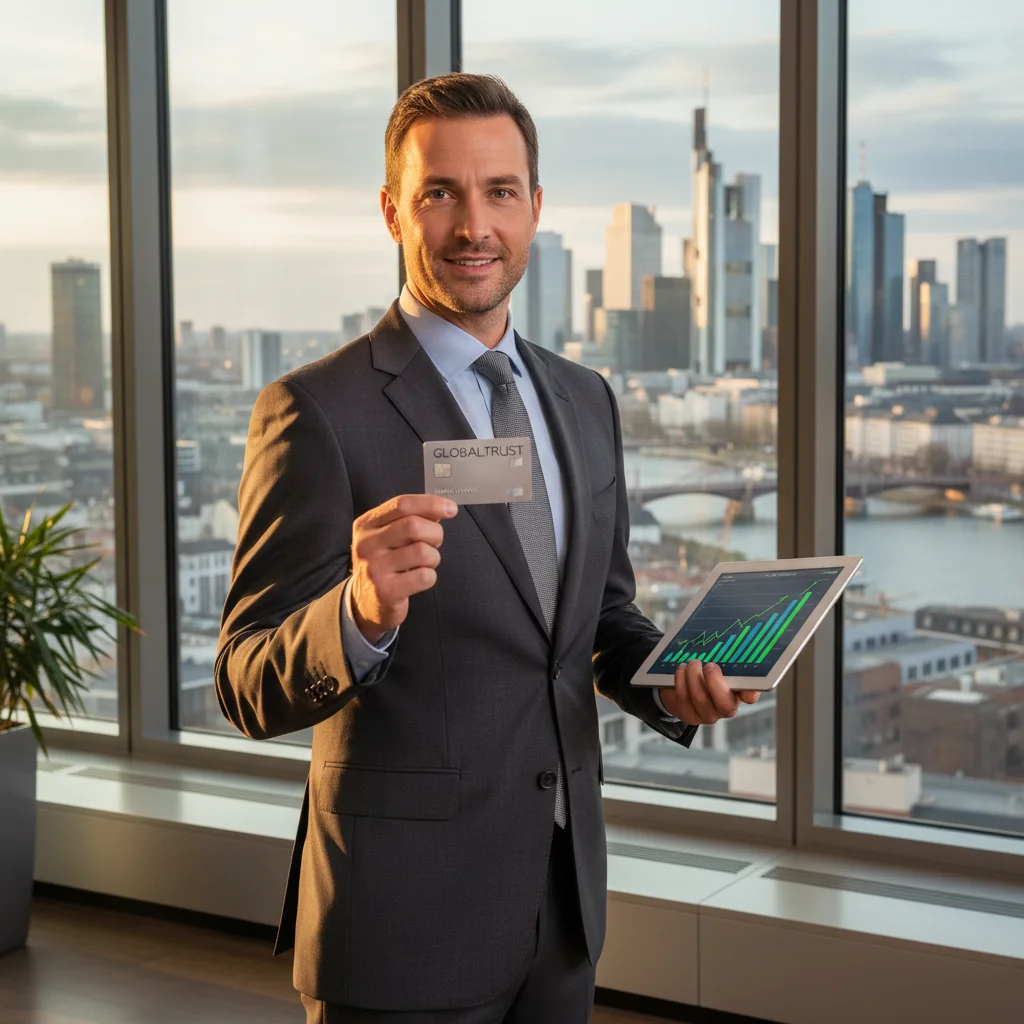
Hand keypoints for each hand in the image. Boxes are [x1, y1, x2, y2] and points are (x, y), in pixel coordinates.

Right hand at [350, 494, 457, 642]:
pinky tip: (419, 579)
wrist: (366, 602)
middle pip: (414, 526)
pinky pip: (424, 576)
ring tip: (424, 564)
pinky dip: (430, 577)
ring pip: (422, 551)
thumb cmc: (385, 563)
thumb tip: (443, 508)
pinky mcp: (386, 591)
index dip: (431, 504)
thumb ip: (411, 518)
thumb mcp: (388, 536)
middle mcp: (367, 544)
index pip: (402, 504)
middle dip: (435, 533)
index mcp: (367, 524)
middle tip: (434, 543)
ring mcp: (375, 568)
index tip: (451, 508)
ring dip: (433, 558)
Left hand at [658, 661, 760, 725]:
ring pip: (700, 698)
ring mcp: (705, 714)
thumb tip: (734, 653)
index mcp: (738, 694)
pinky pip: (683, 697)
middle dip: (714, 680)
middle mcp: (724, 709)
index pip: (749, 697)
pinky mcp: (687, 714)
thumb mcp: (720, 668)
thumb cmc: (707, 675)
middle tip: (708, 665)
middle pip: (723, 703)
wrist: (684, 688)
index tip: (747, 689)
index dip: (750, 694)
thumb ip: (729, 663)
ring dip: (694, 676)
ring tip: (692, 663)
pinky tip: (682, 670)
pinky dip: (681, 679)